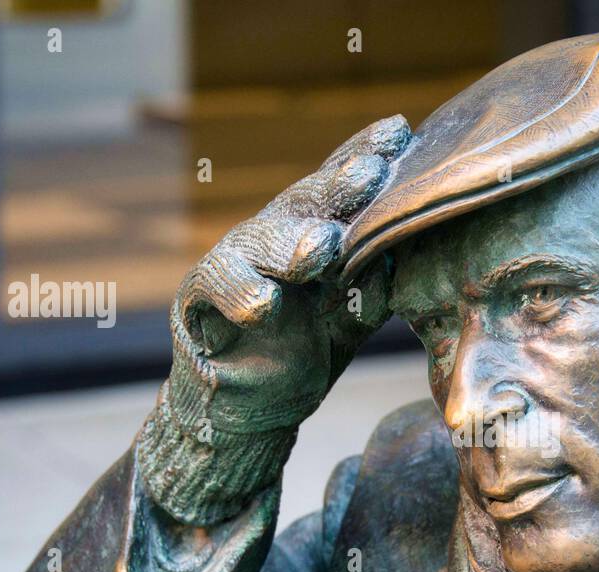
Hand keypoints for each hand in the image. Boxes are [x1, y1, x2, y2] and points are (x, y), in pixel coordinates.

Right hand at [170, 114, 411, 436]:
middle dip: (338, 186)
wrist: (245, 411)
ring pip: (261, 241)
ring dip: (292, 242)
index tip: (402, 133)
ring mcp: (234, 264)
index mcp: (314, 235)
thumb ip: (371, 292)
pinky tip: (263, 305)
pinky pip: (216, 288)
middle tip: (371, 173)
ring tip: (323, 246)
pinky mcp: (197, 299)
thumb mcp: (347, 322)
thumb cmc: (299, 354)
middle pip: (305, 203)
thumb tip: (398, 261)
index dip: (366, 156)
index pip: (341, 191)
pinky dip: (240, 294)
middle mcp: (274, 239)